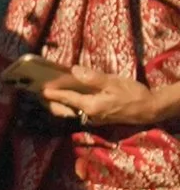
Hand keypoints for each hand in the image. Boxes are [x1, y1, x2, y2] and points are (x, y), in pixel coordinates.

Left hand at [42, 65, 163, 126]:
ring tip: (49, 93)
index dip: (52, 93)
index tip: (40, 88)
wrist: (150, 109)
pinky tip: (68, 96)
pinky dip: (70, 105)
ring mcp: (94, 118)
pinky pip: (79, 112)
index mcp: (91, 106)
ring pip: (71, 112)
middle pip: (64, 109)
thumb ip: (93, 78)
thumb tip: (74, 70)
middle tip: (39, 92)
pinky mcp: (99, 118)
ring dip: (59, 104)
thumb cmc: (133, 94)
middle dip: (51, 101)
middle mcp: (89, 115)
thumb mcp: (114, 82)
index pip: (66, 98)